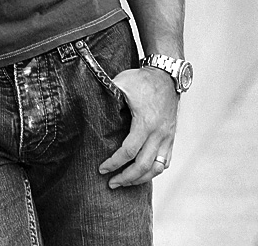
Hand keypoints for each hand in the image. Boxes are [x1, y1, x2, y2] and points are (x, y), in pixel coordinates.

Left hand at [99, 67, 178, 188]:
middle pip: (143, 166)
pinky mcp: (171, 137)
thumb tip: (86, 99)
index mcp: (145, 122)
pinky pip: (165, 161)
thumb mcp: (121, 83)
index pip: (129, 151)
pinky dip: (154, 171)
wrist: (166, 75)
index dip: (114, 163)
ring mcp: (167, 137)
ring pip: (157, 168)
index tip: (102, 169)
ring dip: (141, 179)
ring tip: (126, 182)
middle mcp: (159, 133)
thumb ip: (106, 93)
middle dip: (126, 178)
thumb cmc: (141, 79)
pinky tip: (142, 173)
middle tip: (111, 183)